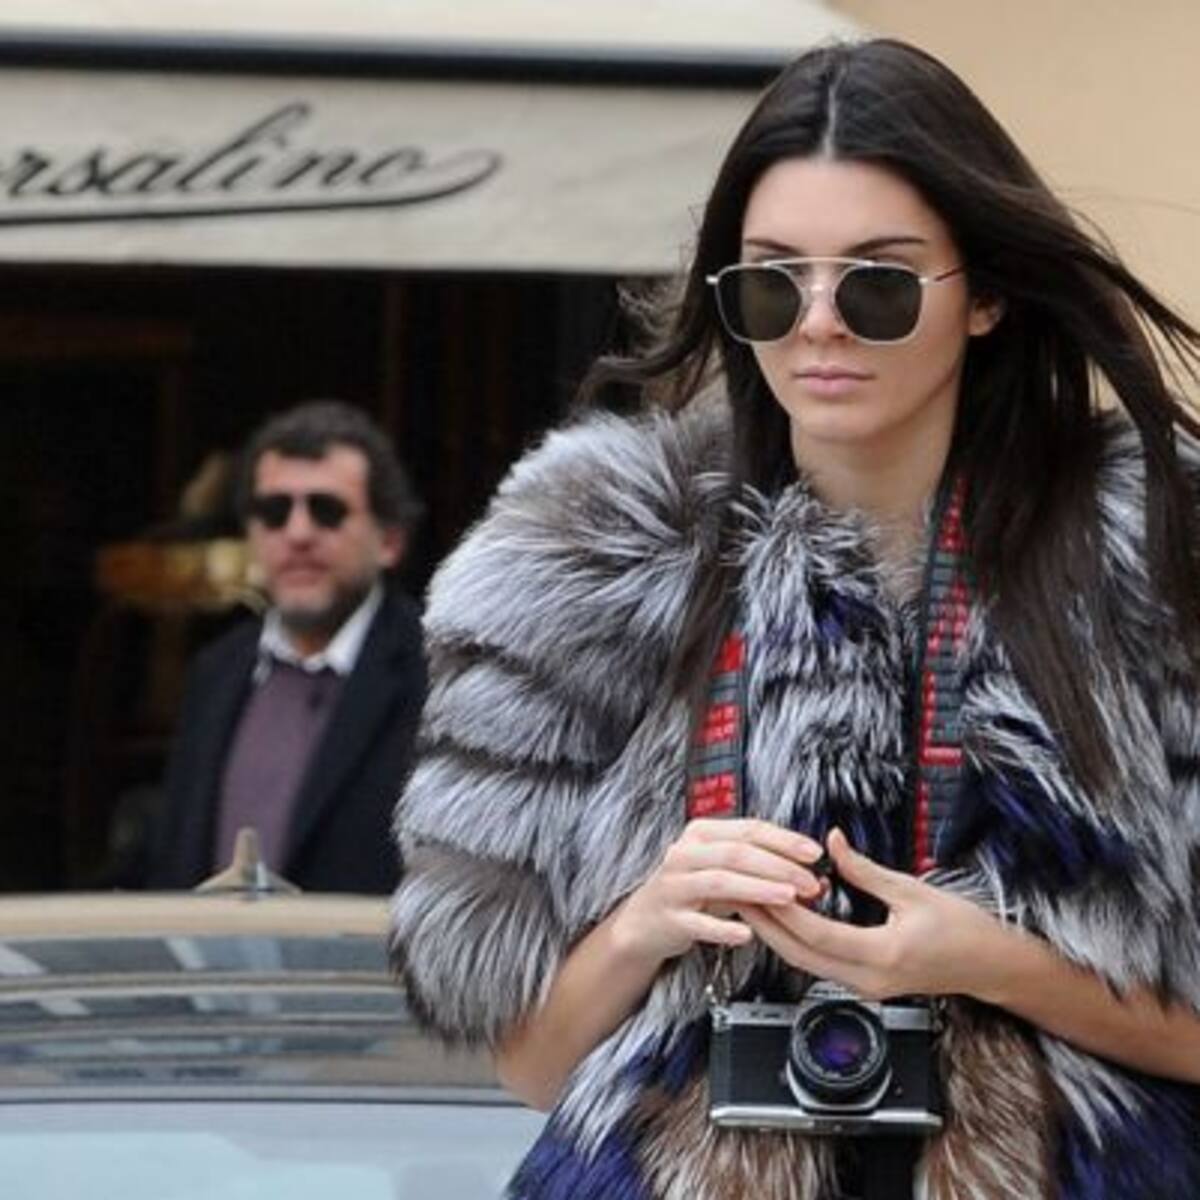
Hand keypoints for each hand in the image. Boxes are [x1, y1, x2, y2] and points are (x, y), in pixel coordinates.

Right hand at [611, 818, 827, 963]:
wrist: (646, 921)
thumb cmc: (694, 891)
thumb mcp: (725, 872)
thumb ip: (763, 871)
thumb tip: (813, 877)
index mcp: (702, 834)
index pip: (748, 829)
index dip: (783, 839)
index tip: (814, 852)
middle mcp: (685, 853)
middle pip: (736, 852)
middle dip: (778, 866)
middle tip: (809, 881)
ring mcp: (674, 885)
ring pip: (719, 881)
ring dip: (757, 889)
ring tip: (788, 898)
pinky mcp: (669, 917)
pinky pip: (697, 922)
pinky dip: (723, 928)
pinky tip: (746, 935)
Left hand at [737, 828, 1007, 1000]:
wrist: (993, 966)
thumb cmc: (963, 927)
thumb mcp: (913, 891)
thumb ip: (864, 871)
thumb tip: (832, 841)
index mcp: (882, 955)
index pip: (817, 935)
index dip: (783, 911)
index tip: (758, 886)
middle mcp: (869, 980)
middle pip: (801, 957)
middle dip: (767, 926)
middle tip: (739, 895)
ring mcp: (867, 988)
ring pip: (807, 964)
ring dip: (779, 935)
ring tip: (753, 902)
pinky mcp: (867, 986)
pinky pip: (821, 965)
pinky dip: (799, 942)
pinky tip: (785, 918)